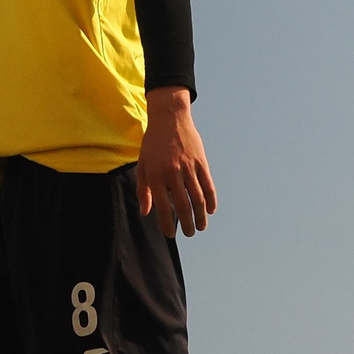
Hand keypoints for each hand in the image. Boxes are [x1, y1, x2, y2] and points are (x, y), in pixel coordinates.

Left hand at [138, 87, 216, 236]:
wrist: (169, 119)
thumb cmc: (153, 144)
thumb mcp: (142, 165)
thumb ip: (143, 190)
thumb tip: (145, 213)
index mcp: (156, 175)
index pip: (163, 207)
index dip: (167, 223)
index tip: (170, 234)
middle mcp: (173, 173)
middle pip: (183, 206)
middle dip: (187, 223)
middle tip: (190, 234)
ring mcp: (189, 168)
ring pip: (198, 198)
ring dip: (201, 216)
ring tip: (201, 227)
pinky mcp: (201, 163)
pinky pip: (208, 186)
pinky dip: (211, 200)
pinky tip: (211, 210)